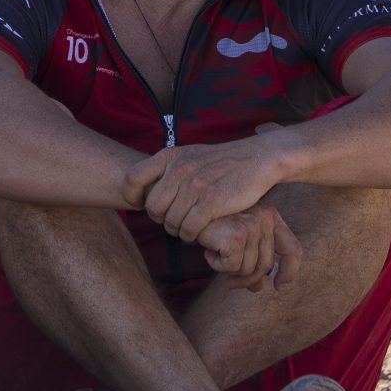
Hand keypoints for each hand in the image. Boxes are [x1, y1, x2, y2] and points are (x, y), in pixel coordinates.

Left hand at [123, 127, 287, 240]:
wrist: (257, 158)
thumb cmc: (222, 161)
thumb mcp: (190, 154)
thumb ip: (168, 168)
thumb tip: (145, 190)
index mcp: (170, 156)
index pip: (133, 178)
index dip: (133, 196)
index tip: (141, 205)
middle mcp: (179, 169)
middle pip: (152, 207)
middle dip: (161, 219)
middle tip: (174, 219)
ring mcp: (195, 186)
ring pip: (170, 222)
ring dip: (178, 230)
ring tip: (188, 226)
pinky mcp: (212, 202)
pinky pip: (188, 229)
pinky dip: (191, 235)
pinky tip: (198, 232)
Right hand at [196, 204, 302, 293]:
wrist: (187, 207)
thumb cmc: (211, 222)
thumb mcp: (236, 237)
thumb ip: (251, 258)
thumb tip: (258, 288)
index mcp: (270, 216)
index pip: (292, 249)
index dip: (289, 271)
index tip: (278, 286)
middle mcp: (265, 218)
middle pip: (265, 266)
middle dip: (247, 279)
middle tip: (229, 282)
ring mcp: (252, 226)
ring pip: (247, 269)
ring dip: (227, 269)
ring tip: (214, 252)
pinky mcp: (236, 235)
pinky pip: (231, 267)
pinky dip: (216, 264)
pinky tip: (208, 249)